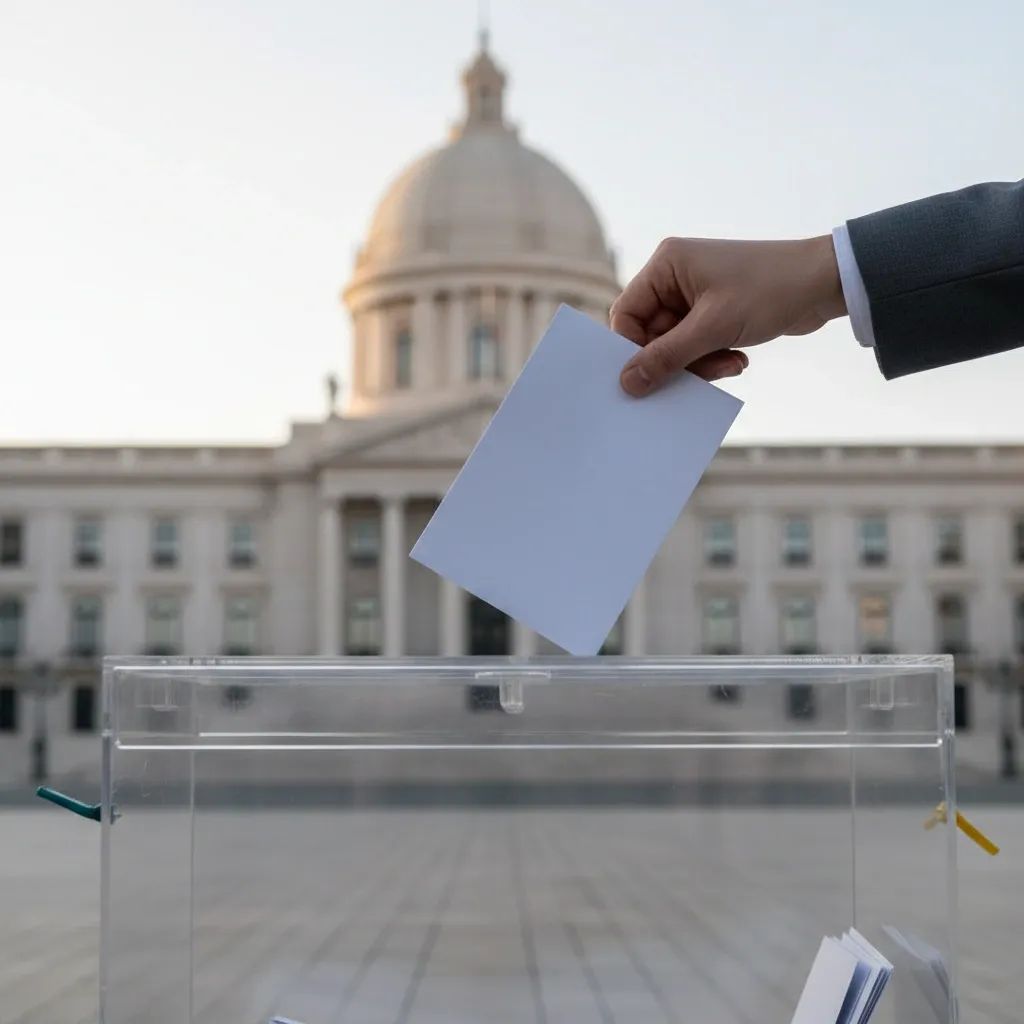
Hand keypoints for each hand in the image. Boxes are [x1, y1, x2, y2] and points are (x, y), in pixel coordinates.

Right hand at [609, 235, 846, 395]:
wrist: (827, 283)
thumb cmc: (770, 290)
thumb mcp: (713, 328)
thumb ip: (667, 358)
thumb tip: (627, 383)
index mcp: (667, 265)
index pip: (627, 314)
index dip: (631, 349)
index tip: (642, 380)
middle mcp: (676, 277)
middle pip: (651, 335)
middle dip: (674, 360)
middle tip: (697, 376)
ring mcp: (695, 296)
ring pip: (675, 346)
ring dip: (698, 364)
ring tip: (728, 364)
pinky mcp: (714, 312)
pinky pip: (697, 346)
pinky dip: (712, 359)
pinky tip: (737, 359)